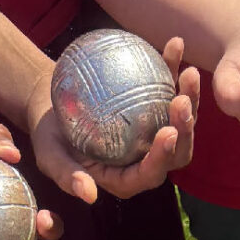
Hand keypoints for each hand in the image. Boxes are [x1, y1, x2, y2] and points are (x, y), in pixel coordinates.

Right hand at [25, 41, 198, 204]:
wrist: (51, 105)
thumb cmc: (48, 135)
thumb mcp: (49, 156)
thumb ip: (67, 176)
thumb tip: (89, 195)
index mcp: (128, 178)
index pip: (151, 173)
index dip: (163, 157)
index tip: (167, 131)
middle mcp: (147, 159)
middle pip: (176, 151)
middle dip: (186, 129)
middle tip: (182, 99)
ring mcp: (154, 133)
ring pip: (180, 120)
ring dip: (191, 98)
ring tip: (189, 72)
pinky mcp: (154, 107)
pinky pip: (169, 88)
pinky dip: (174, 67)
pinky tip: (175, 44)